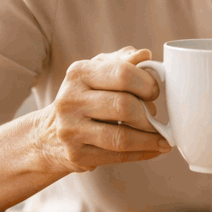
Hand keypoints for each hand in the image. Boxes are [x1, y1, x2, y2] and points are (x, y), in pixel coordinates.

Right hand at [32, 47, 168, 173]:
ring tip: (162, 137)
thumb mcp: (98, 72)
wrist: (49, 134)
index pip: (123, 74)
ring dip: (149, 138)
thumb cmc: (84, 97)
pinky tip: (154, 149)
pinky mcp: (77, 155)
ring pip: (122, 137)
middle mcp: (70, 100)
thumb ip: (122, 61)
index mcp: (79, 73)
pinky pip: (118, 156)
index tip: (155, 91)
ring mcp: (71, 130)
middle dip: (148, 113)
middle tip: (155, 115)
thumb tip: (145, 54)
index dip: (147, 83)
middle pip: (124, 106)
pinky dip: (143, 153)